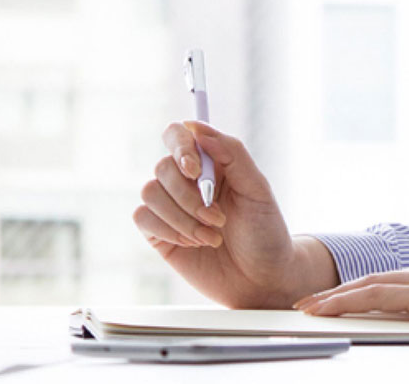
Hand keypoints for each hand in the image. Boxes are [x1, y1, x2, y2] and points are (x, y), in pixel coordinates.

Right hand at [133, 121, 337, 308]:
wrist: (261, 279)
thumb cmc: (265, 233)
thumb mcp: (258, 190)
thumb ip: (232, 154)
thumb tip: (198, 129)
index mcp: (211, 163)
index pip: (179, 135)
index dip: (180, 146)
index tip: (195, 170)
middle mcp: (187, 181)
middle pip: (163, 167)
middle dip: (189, 196)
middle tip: (218, 218)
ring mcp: (171, 206)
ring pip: (150, 192)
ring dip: (182, 218)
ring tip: (211, 237)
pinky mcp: (159, 232)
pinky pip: (143, 217)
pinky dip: (169, 230)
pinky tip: (194, 244)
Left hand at [295, 253, 408, 334]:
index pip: (400, 281)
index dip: (372, 289)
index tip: (354, 297)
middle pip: (377, 280)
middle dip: (344, 291)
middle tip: (315, 301)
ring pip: (368, 285)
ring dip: (335, 298)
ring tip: (309, 308)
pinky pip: (374, 297)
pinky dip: (346, 302)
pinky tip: (326, 310)